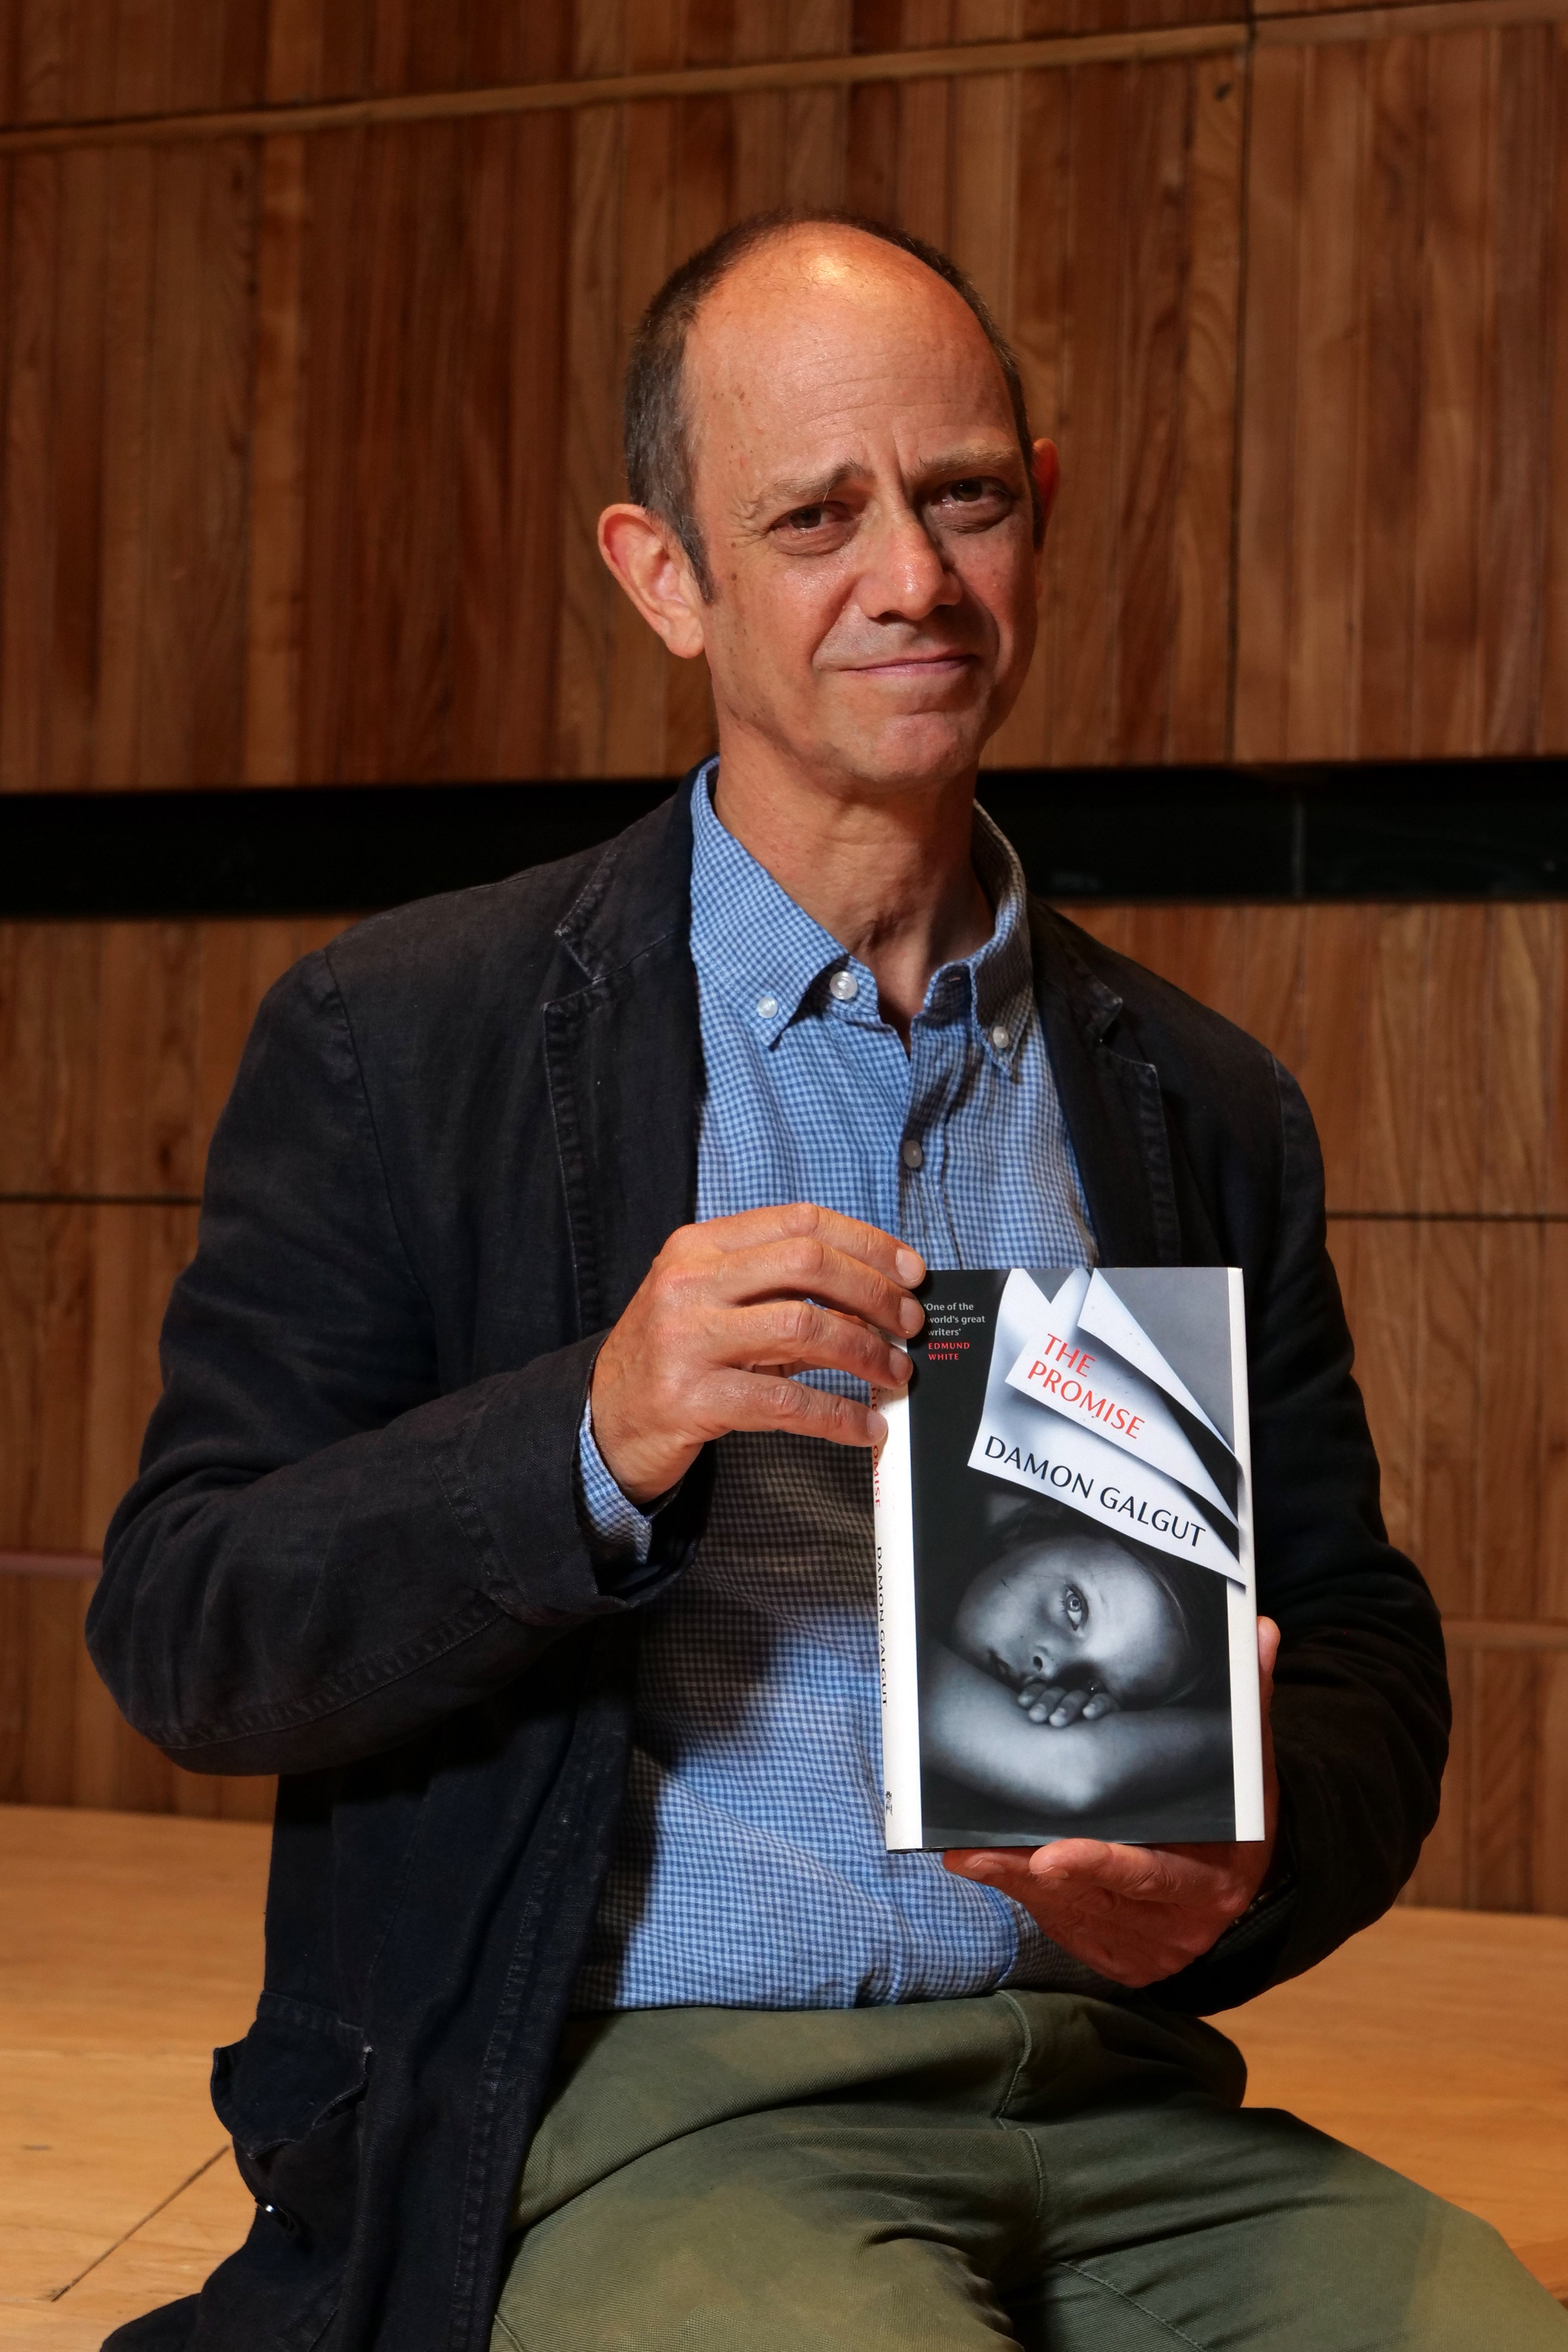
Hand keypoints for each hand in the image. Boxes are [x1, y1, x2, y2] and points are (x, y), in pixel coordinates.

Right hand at [589, 1202, 924, 1505]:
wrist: (604, 1419)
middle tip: (911, 1324)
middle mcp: (689, 1283)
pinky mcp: (692, 1398)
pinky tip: (866, 1425)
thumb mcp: (715, 1305)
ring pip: (803, 1329)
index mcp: (699, 1247)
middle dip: (875, 1292)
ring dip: (865, 1352)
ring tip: (896, 1373)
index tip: (911, 1270)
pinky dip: (838, 1415)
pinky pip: (785, 1402)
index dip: (866, 1242)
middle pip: (807, 1265)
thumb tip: (876, 1296)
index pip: (799, 1222)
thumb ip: (778, 1290)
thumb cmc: (674, 1357)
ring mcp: (687, 1340)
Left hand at [946, 1617, 1281, 1986]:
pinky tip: (978, 1862)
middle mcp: (1173, 1923)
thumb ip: (1249, 1707)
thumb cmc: (1233, 1821)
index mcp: (1212, 1884)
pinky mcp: (1105, 1950)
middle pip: (1094, 1898)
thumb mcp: (1249, 1772)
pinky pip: (1052, 1920)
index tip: (1052, 1855)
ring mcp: (1137, 1944)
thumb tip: (1260, 1631)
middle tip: (978, 1853)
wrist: (1232, 1893)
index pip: (1154, 1876)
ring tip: (965, 1851)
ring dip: (1012, 1880)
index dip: (1102, 1866)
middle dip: (1033, 1876)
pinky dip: (1017, 1890)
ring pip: (1064, 1911)